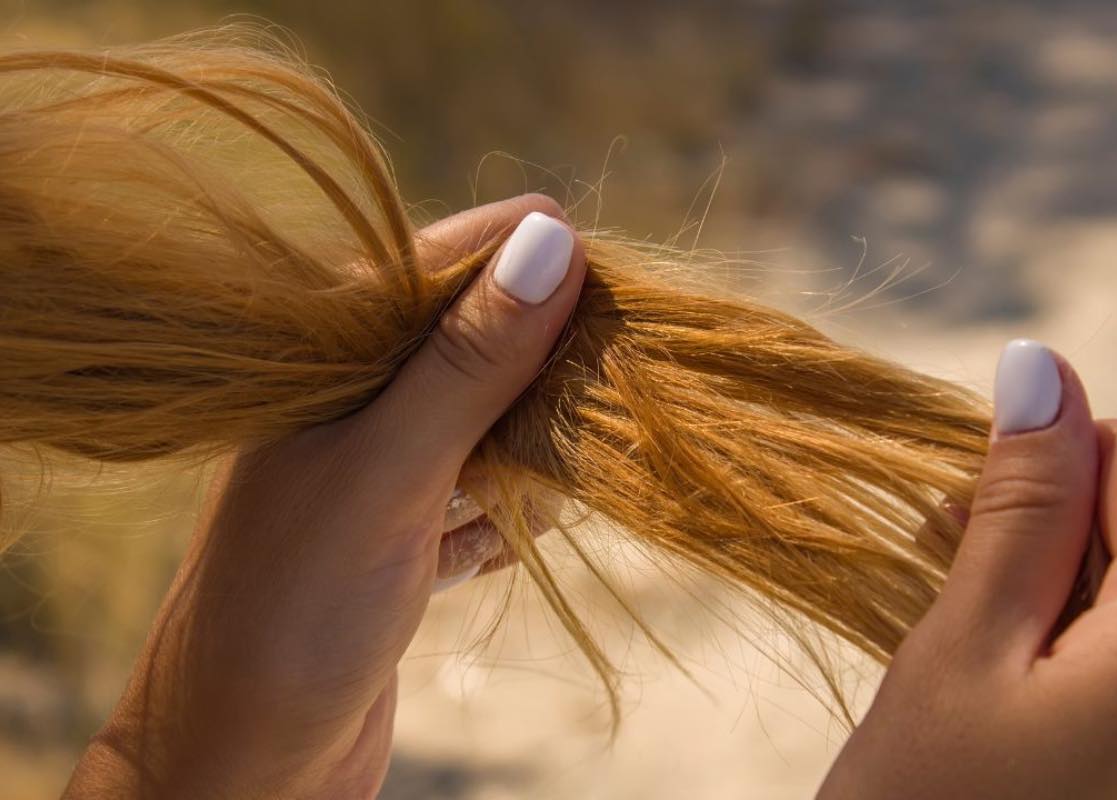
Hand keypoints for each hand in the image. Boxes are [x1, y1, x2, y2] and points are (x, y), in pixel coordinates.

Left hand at [64, 194, 586, 798]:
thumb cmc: (294, 611)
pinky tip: (526, 528)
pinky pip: (483, 494)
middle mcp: (349, 402)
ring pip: (488, 421)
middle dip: (546, 362)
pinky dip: (514, 509)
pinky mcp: (402, 535)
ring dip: (537, 444)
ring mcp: (377, 470)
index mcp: (322, 357)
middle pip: (476, 342)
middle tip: (609, 384)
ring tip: (568, 469)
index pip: (441, 265)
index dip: (529, 260)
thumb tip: (553, 238)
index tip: (616, 279)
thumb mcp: (388, 472)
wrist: (244, 765)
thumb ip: (467, 362)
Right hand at [819, 340, 1116, 798]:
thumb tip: (1040, 368)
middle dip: (1068, 529)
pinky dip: (1102, 642)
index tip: (977, 532)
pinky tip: (1035, 685)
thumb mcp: (961, 653)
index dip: (1056, 469)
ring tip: (992, 648)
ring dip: (1077, 587)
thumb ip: (1018, 508)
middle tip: (967, 589)